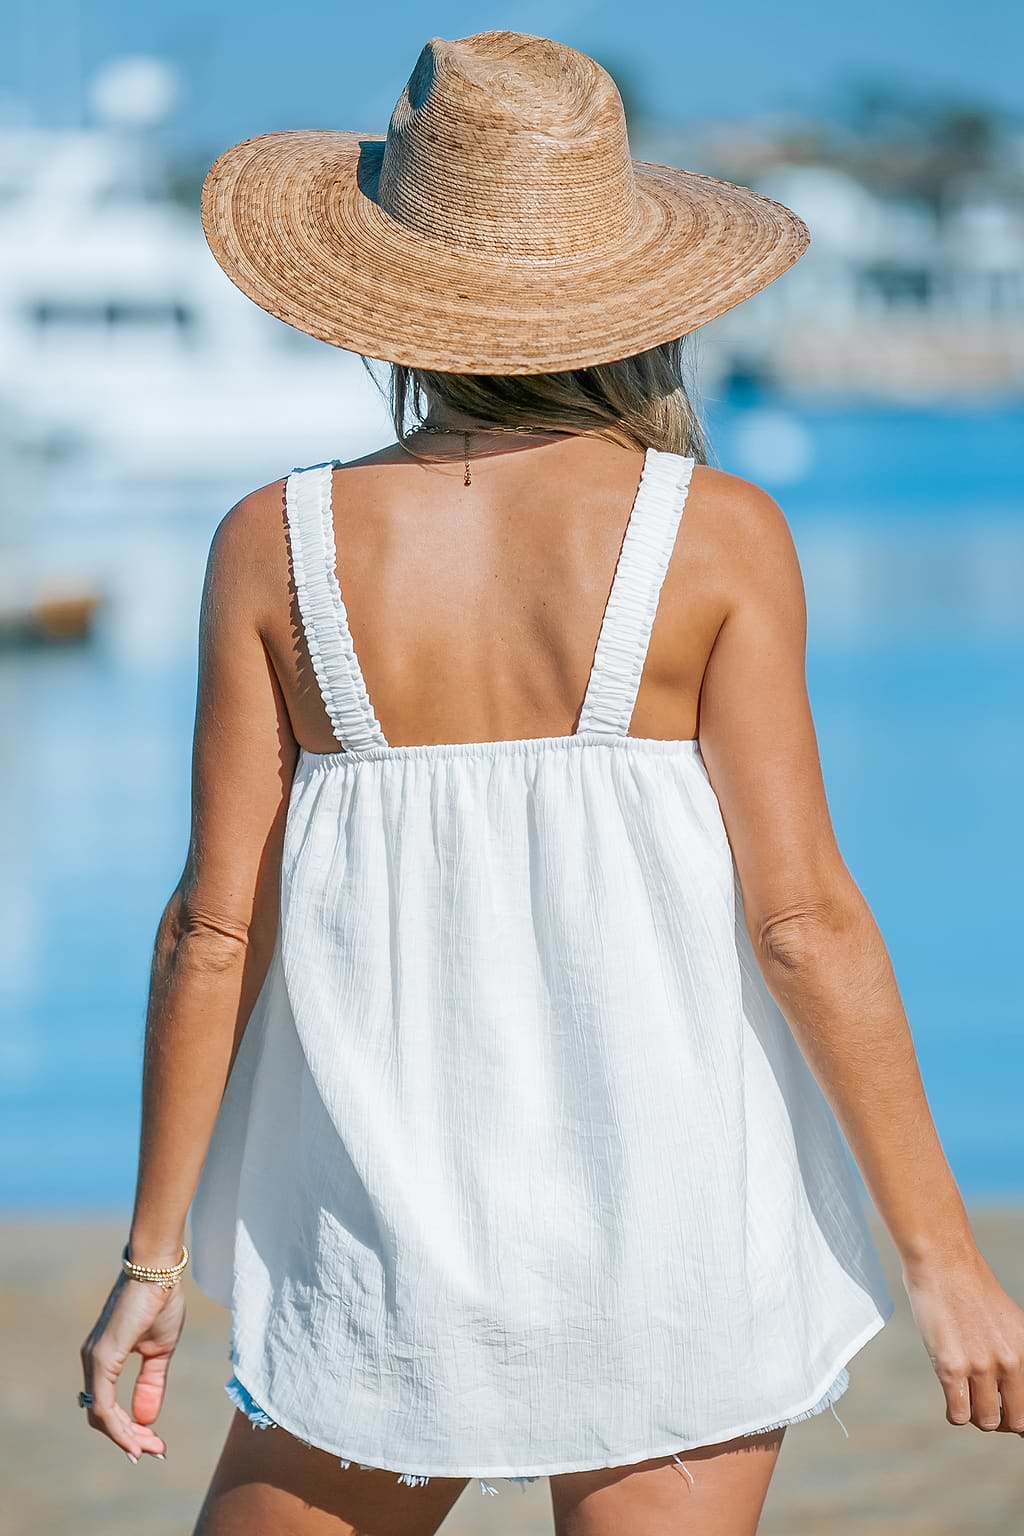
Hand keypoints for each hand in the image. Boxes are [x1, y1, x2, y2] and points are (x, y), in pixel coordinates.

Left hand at [79, 1272, 184, 1459]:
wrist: (158, 1269)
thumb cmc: (159, 1301)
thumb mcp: (160, 1350)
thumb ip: (151, 1383)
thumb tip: (146, 1417)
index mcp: (104, 1359)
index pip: (108, 1407)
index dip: (128, 1429)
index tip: (154, 1442)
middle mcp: (92, 1361)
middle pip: (101, 1416)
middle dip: (129, 1437)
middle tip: (156, 1450)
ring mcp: (94, 1359)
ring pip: (100, 1414)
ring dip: (125, 1435)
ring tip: (151, 1447)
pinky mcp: (101, 1356)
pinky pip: (103, 1403)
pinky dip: (118, 1425)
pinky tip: (136, 1435)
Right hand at [902, 1244, 1023, 1433]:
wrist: (942, 1262)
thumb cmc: (971, 1290)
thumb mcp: (1010, 1324)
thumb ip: (1016, 1357)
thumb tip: (1014, 1394)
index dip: (1020, 1414)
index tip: (1009, 1410)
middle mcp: (1010, 1362)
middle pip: (1015, 1421)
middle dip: (1001, 1419)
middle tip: (985, 1403)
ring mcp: (980, 1366)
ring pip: (986, 1421)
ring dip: (975, 1413)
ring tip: (965, 1393)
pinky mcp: (950, 1367)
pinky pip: (958, 1415)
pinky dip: (955, 1411)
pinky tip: (951, 1391)